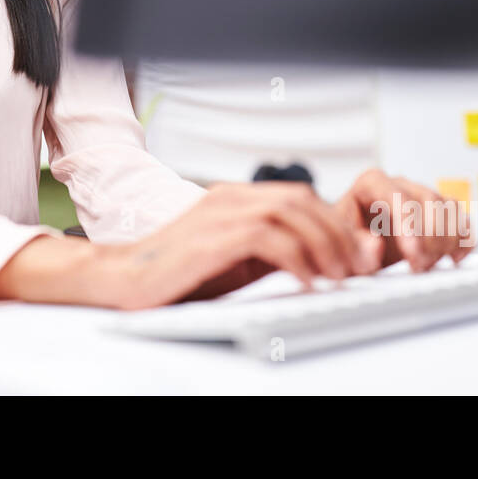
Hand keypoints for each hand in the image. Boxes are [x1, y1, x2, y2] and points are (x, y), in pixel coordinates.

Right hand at [99, 181, 385, 309]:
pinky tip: (307, 282)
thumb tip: (326, 261)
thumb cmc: (179, 274)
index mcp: (234, 197)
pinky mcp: (211, 238)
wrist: (124, 279)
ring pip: (289, 213)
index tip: (352, 254)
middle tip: (353, 267)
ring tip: (337, 276)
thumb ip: (276, 254)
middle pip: (300, 198)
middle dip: (336, 232)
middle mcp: (228, 197)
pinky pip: (268, 239)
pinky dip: (297, 260)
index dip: (333, 222)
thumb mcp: (237, 261)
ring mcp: (218, 214)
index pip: (299, 196)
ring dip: (323, 245)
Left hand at [334, 168, 475, 272]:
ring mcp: (421, 195)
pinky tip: (453, 258)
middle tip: (419, 266)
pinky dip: (463, 239)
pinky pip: (461, 219)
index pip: (397, 195)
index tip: (412, 252)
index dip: (409, 224)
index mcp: (371, 183)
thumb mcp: (342, 244)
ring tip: (427, 264)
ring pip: (448, 208)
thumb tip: (374, 244)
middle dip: (428, 237)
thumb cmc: (346, 242)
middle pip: (428, 200)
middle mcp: (399, 185)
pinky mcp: (439, 212)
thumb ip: (356, 245)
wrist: (354, 247)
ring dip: (445, 240)